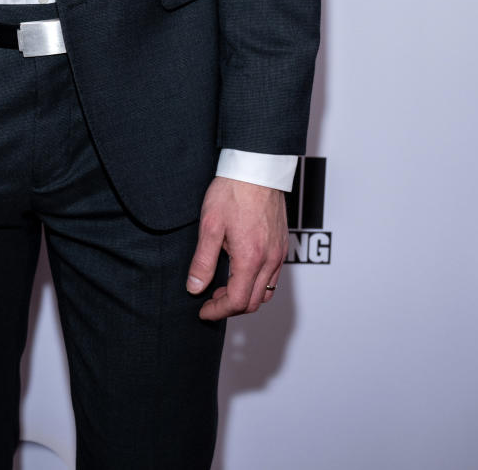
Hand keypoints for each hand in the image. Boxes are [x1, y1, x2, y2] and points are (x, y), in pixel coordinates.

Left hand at [186, 176, 287, 320]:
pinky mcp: (283, 244)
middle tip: (210, 299)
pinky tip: (241, 270)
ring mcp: (279, 252)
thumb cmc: (232, 192)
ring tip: (224, 286)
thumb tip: (194, 288)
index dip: (218, 311)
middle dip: (231, 307)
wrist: (257, 168)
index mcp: (250, 259)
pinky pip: (274, 276)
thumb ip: (202, 261)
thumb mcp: (210, 226)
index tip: (203, 310)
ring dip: (246, 297)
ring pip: (267, 292)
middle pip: (254, 302)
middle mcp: (270, 260)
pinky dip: (258, 283)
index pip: (237, 301)